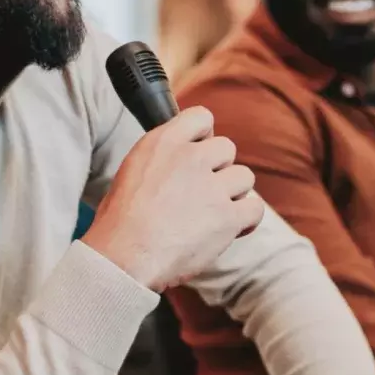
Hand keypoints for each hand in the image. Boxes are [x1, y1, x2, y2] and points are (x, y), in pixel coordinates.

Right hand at [83, 106, 263, 291]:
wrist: (123, 257)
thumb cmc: (119, 223)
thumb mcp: (132, 171)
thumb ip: (162, 158)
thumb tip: (180, 161)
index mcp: (163, 142)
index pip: (201, 117)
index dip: (204, 137)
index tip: (198, 156)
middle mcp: (191, 157)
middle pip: (227, 148)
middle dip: (219, 169)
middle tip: (202, 193)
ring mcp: (212, 187)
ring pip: (244, 177)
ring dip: (233, 194)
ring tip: (213, 215)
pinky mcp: (227, 217)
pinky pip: (254, 208)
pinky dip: (246, 219)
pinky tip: (231, 229)